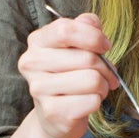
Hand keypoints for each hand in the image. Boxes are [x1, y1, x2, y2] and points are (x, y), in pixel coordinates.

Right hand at [17, 12, 118, 137]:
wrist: (55, 114)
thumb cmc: (70, 75)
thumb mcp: (76, 46)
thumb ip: (85, 28)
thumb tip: (92, 22)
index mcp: (37, 41)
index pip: (65, 30)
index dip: (93, 37)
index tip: (105, 46)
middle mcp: (32, 63)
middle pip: (86, 58)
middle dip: (105, 67)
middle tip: (106, 75)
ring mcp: (39, 89)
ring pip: (92, 80)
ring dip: (103, 85)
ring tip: (95, 89)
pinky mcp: (52, 112)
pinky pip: (92, 101)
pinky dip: (97, 102)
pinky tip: (86, 103)